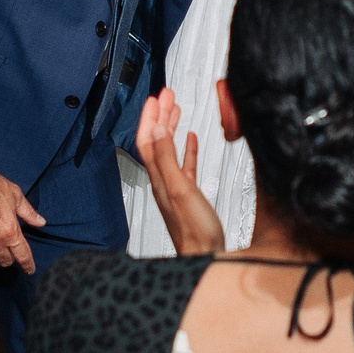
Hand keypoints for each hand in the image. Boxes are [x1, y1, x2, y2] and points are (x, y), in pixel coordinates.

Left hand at [132, 88, 223, 255]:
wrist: (205, 257)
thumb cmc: (194, 232)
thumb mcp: (181, 188)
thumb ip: (169, 159)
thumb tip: (159, 130)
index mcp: (160, 178)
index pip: (148, 140)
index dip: (150, 117)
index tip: (156, 97)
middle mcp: (164, 181)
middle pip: (157, 141)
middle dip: (160, 116)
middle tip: (167, 95)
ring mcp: (177, 187)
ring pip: (170, 150)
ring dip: (171, 127)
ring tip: (176, 108)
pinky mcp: (190, 195)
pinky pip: (185, 165)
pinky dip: (187, 148)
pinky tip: (192, 140)